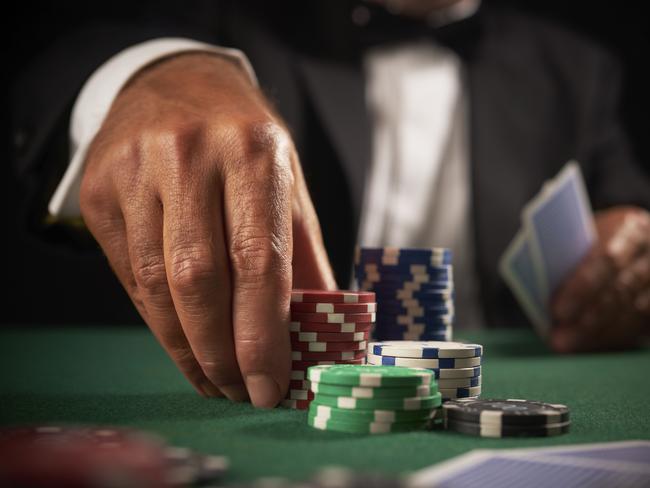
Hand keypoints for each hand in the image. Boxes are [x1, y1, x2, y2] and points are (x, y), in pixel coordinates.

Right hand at [80, 53, 335, 406]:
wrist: (175, 85)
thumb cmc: (243, 142)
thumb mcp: (288, 184)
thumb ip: (304, 257)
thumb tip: (322, 332)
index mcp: (253, 152)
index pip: (258, 260)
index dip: (264, 335)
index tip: (270, 386)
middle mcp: (190, 154)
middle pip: (200, 280)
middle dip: (221, 353)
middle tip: (241, 392)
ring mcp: (136, 169)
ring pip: (156, 285)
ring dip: (187, 348)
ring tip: (214, 379)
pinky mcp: (100, 189)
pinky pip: (128, 274)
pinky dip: (158, 320)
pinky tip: (182, 342)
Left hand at [550, 206, 649, 351]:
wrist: (635, 239)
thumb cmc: (598, 237)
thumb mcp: (586, 234)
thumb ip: (569, 254)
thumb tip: (538, 286)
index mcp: (628, 227)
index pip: (606, 259)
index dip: (581, 287)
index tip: (556, 310)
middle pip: (620, 291)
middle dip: (587, 319)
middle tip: (558, 338)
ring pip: (631, 313)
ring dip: (596, 333)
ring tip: (566, 345)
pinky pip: (638, 325)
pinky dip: (609, 337)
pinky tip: (586, 344)